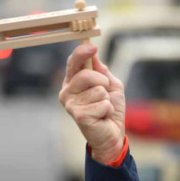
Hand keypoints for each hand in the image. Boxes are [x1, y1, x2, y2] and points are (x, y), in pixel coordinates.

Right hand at [58, 43, 125, 163]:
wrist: (112, 134)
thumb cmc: (109, 109)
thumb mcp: (110, 85)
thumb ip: (102, 71)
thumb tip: (94, 54)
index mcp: (72, 81)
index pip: (73, 62)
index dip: (82, 52)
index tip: (93, 46)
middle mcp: (67, 91)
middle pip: (86, 74)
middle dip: (103, 82)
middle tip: (105, 94)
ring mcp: (70, 104)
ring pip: (98, 90)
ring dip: (106, 99)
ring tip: (102, 108)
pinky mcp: (78, 115)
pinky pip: (102, 104)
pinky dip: (108, 109)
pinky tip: (102, 116)